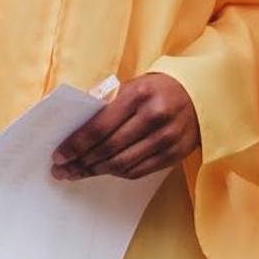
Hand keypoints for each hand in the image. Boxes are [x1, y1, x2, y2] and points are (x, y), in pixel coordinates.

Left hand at [53, 72, 200, 180]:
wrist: (200, 96)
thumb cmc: (157, 90)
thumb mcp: (133, 86)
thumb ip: (106, 104)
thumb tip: (74, 130)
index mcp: (138, 94)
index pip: (100, 126)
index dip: (76, 144)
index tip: (58, 155)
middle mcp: (154, 116)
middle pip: (109, 148)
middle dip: (81, 161)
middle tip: (62, 170)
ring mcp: (166, 138)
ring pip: (121, 163)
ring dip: (95, 170)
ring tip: (77, 173)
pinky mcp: (173, 155)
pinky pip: (137, 171)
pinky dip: (116, 173)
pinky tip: (102, 170)